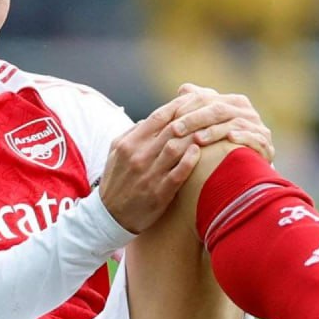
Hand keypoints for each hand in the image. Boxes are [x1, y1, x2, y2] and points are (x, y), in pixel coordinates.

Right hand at [98, 100, 202, 232]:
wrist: (110, 216)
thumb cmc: (117, 180)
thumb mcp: (116, 152)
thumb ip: (133, 133)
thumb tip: (153, 118)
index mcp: (128, 144)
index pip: (157, 117)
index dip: (177, 107)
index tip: (192, 102)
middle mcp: (138, 157)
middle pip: (170, 130)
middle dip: (191, 119)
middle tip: (209, 113)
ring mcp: (149, 175)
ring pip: (176, 148)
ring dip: (194, 137)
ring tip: (209, 130)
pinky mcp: (159, 193)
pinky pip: (178, 173)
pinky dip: (190, 161)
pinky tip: (199, 152)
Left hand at [167, 83, 274, 162]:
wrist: (246, 172)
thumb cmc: (220, 146)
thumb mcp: (208, 124)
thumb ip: (197, 105)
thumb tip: (183, 89)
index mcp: (233, 102)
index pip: (206, 98)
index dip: (186, 108)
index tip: (168, 120)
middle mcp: (247, 112)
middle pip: (218, 109)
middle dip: (194, 119)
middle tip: (175, 130)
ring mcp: (259, 128)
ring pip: (234, 123)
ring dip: (215, 131)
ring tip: (197, 139)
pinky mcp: (267, 146)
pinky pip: (255, 138)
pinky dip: (243, 137)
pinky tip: (230, 138)